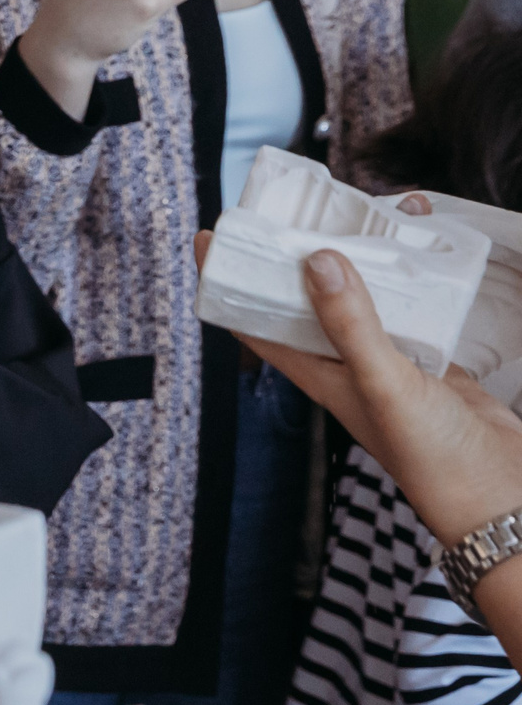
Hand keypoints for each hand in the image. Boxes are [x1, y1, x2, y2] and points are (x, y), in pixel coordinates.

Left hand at [199, 230, 521, 562]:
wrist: (499, 496)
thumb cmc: (433, 456)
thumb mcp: (383, 384)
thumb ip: (351, 325)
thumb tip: (315, 261)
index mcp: (317, 374)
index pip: (253, 322)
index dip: (229, 282)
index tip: (212, 235)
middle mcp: (344, 365)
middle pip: (304, 303)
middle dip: (292, 259)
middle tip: (291, 209)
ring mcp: (388, 362)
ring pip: (359, 301)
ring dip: (354, 264)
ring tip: (354, 217)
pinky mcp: (431, 360)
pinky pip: (408, 309)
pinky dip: (407, 281)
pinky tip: (416, 253)